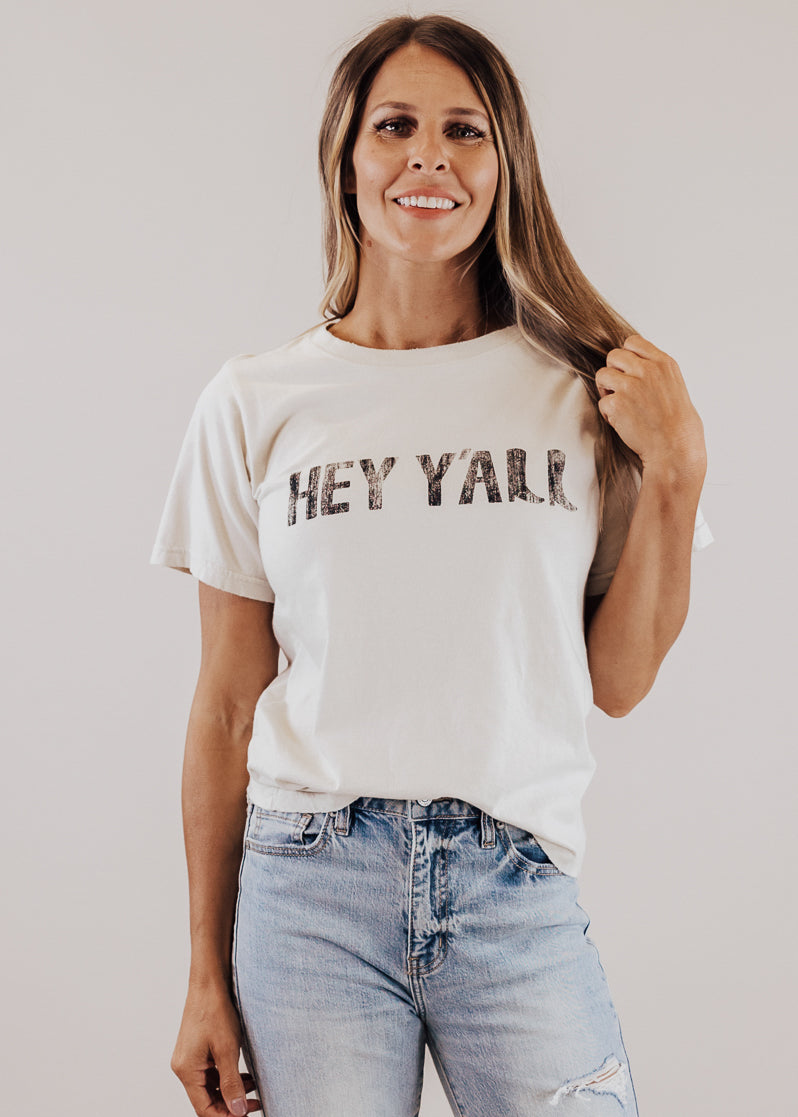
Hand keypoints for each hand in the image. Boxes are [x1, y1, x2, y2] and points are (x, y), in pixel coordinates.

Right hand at [170, 980, 260, 1115]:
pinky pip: (210, 1073)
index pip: (204, 1109)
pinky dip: (226, 1077)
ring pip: (209, 1087)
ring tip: (252, 1087)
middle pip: (205, 1099)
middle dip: (230, 1105)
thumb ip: (232, 1083)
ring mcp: (188, 1058)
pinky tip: (243, 1075)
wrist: (209, 982)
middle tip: (253, 1104)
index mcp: (186, 1070)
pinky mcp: (196, 1049)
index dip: (225, 1116)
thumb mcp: (227, 1050)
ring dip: (229, 1090)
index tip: (246, 1114)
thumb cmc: (215, 1010)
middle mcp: (183, 1067)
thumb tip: (237, 1111)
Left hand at [595, 334, 705, 481]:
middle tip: (620, 390)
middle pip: (613, 355)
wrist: (675, 449)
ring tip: (620, 406)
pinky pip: (602, 402)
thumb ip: (656, 373)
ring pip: (602, 375)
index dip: (626, 356)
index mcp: (664, 364)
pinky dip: (608, 414)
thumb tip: (637, 367)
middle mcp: (647, 370)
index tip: (628, 371)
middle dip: (613, 372)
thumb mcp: (675, 386)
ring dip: (607, 390)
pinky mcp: (616, 404)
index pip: (633, 342)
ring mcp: (630, 385)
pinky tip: (622, 422)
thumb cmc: (679, 426)